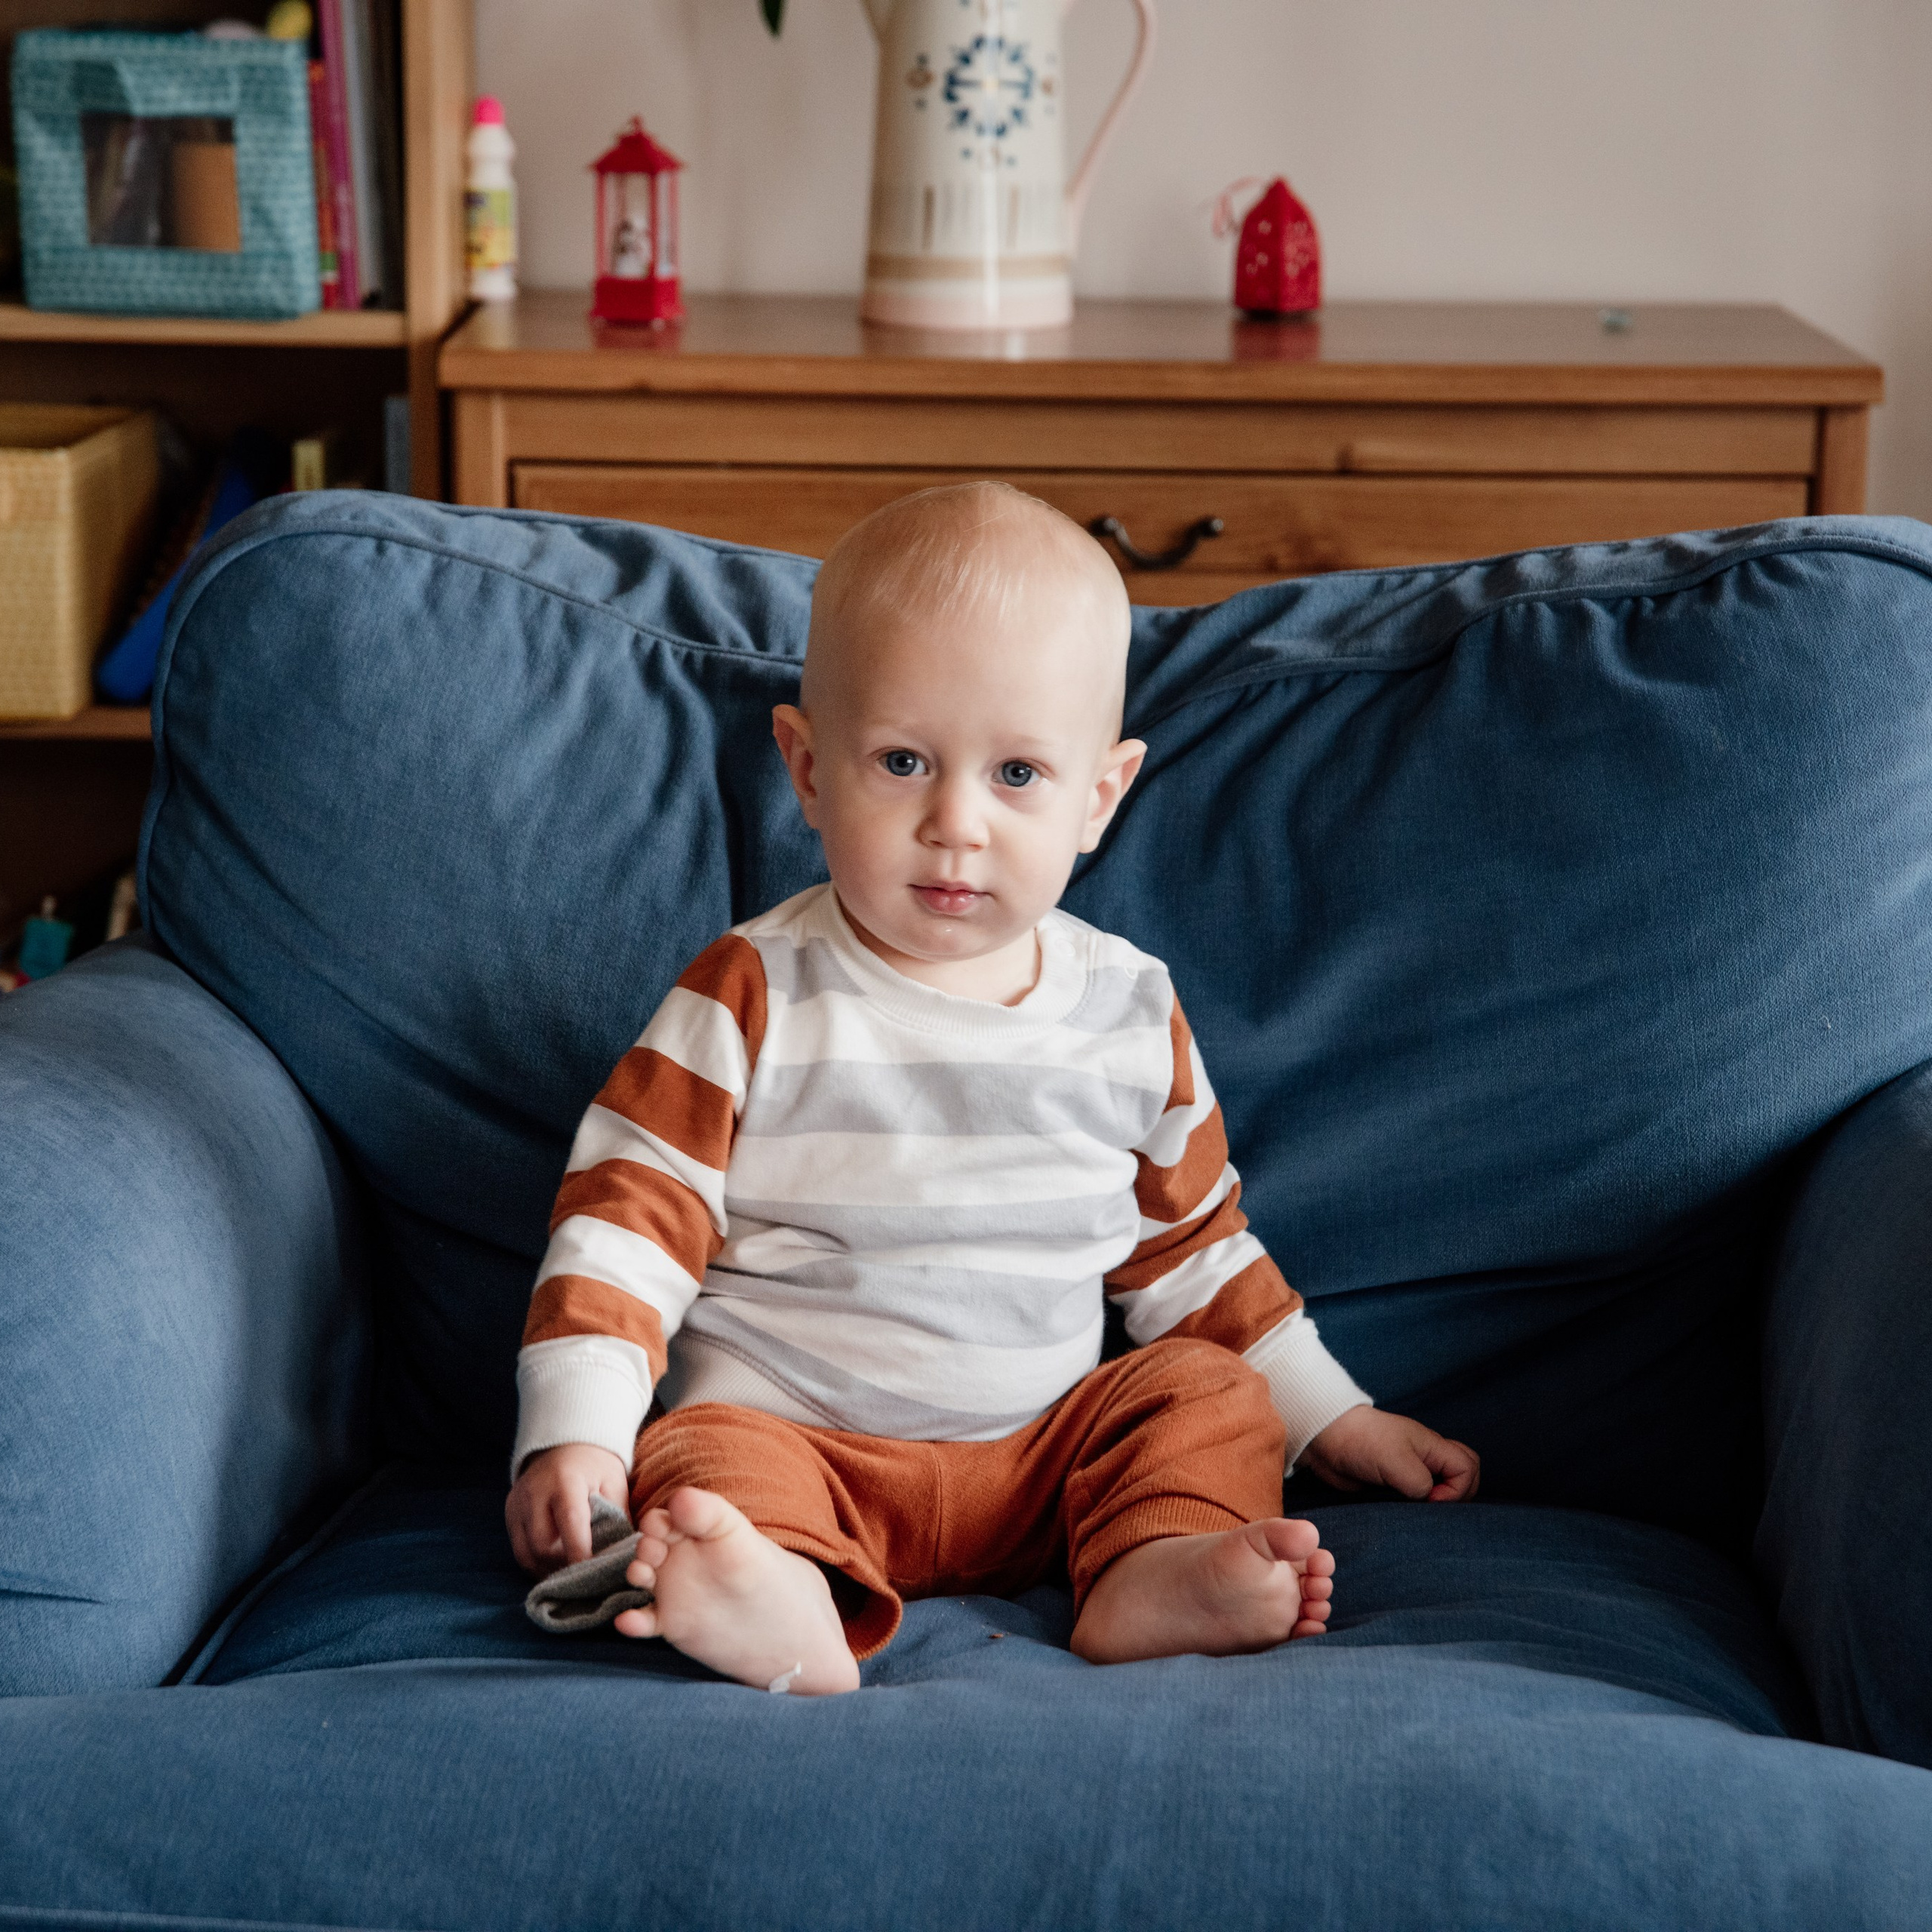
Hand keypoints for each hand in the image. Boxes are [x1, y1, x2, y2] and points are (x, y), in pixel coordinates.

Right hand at [506, 1442, 631, 1574]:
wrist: (565, 1443)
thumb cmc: (595, 1465)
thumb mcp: (614, 1483)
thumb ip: (617, 1517)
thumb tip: (621, 1555)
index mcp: (565, 1481)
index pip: (570, 1524)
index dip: (581, 1555)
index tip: (596, 1575)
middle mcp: (534, 1493)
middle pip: (543, 1546)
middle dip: (565, 1566)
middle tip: (585, 1575)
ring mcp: (517, 1504)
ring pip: (526, 1554)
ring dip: (549, 1570)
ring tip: (572, 1574)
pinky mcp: (509, 1513)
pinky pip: (519, 1550)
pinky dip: (537, 1564)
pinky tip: (556, 1566)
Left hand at [1301, 1406, 1479, 1502]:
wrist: (1325, 1438)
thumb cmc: (1362, 1441)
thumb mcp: (1397, 1462)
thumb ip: (1421, 1484)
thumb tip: (1429, 1503)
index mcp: (1432, 1447)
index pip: (1467, 1468)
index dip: (1458, 1490)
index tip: (1431, 1499)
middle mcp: (1425, 1459)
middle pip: (1463, 1478)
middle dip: (1457, 1498)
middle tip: (1433, 1510)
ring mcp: (1409, 1473)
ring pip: (1440, 1492)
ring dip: (1435, 1507)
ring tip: (1419, 1516)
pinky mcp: (1392, 1486)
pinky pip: (1416, 1501)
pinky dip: (1416, 1511)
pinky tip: (1405, 1519)